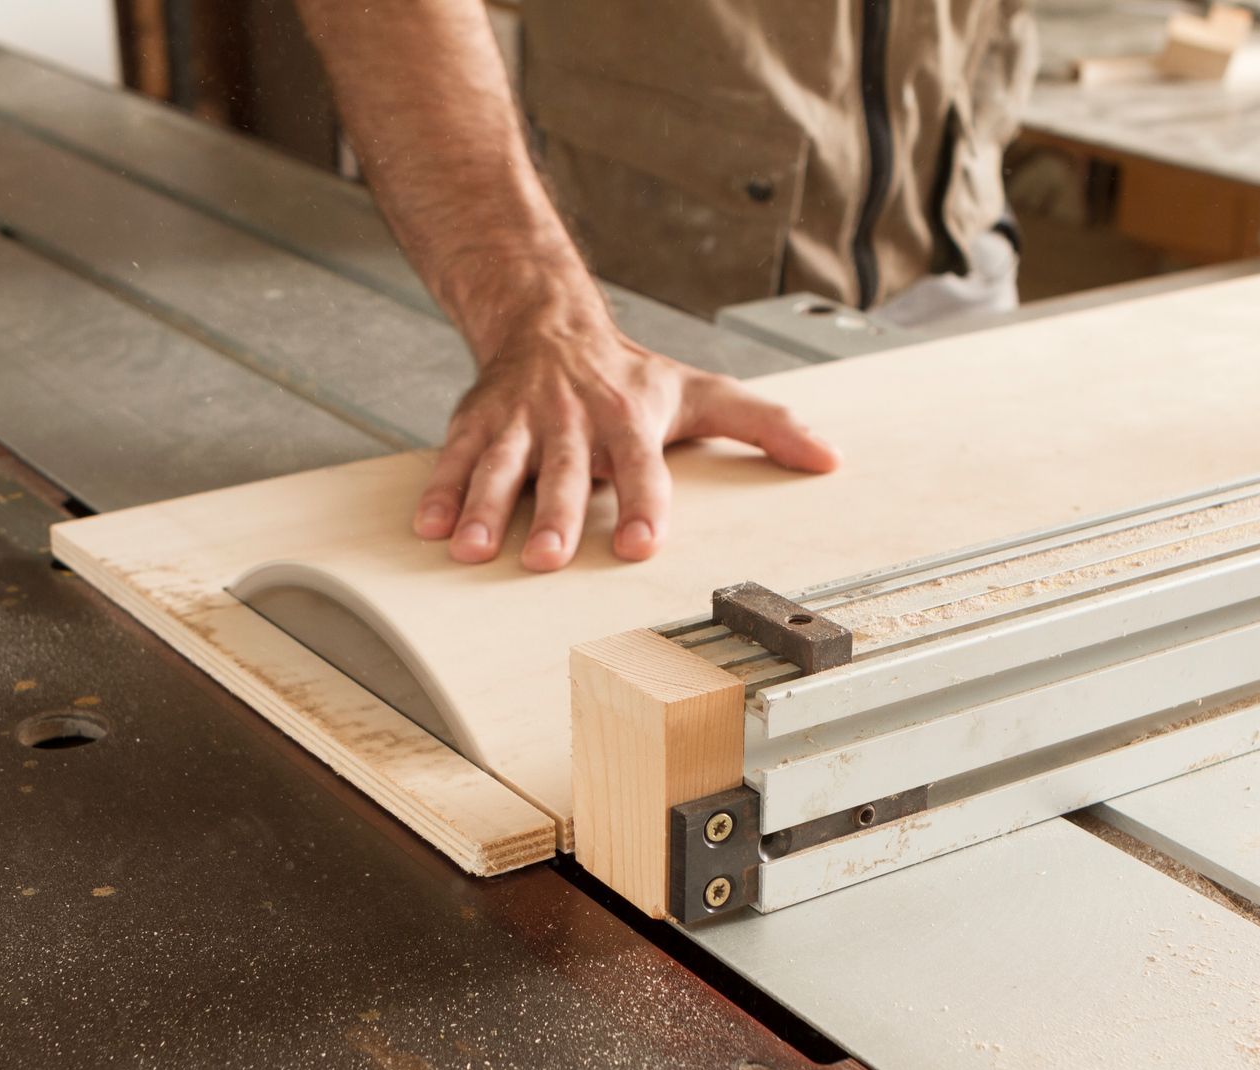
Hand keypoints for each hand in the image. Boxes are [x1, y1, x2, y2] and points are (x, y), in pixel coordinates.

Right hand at [412, 304, 841, 570]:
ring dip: (487, 507)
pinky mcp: (479, 421)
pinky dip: (442, 490)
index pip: (641, 465)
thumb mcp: (701, 393)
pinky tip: (431, 526)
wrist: (548, 320)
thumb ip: (765, 426)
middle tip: (549, 559)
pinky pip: (456, 457)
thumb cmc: (630, 374)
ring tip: (473, 549)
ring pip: (503, 465)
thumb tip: (829, 458)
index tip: (643, 544)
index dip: (644, 503)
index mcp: (629, 417)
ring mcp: (522, 420)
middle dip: (558, 515)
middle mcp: (574, 418)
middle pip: (566, 471)